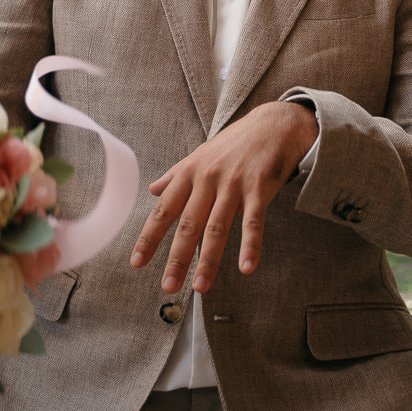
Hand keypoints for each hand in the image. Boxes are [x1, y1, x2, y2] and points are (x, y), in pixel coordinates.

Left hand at [131, 100, 316, 294]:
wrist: (274, 124)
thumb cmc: (235, 143)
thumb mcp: (201, 155)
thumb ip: (176, 175)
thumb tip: (153, 190)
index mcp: (190, 173)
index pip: (164, 210)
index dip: (149, 237)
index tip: (137, 262)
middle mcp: (208, 179)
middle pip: (188, 224)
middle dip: (177, 258)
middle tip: (169, 286)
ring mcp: (234, 183)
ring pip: (217, 227)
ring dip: (209, 260)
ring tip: (200, 287)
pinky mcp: (259, 187)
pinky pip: (253, 221)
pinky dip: (250, 245)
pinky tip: (247, 267)